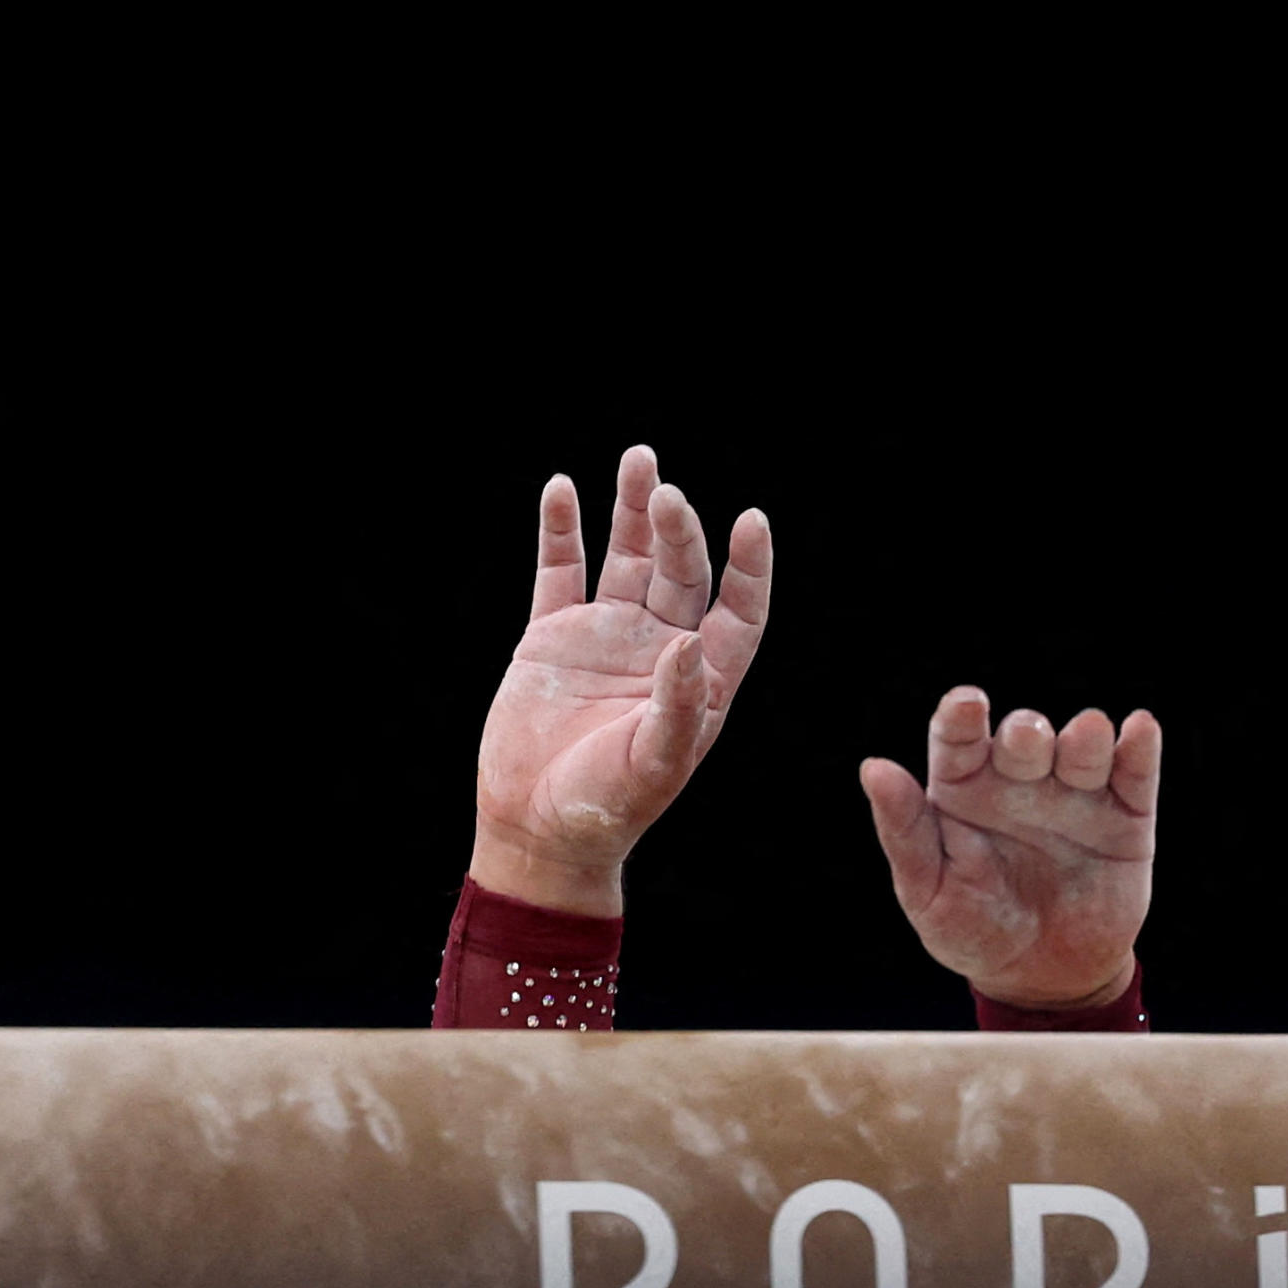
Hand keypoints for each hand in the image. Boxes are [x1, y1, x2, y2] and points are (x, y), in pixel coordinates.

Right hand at [469, 447, 772, 915]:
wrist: (537, 828)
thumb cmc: (608, 808)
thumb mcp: (654, 765)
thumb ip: (677, 705)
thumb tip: (688, 642)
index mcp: (703, 680)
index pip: (740, 610)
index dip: (750, 568)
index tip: (751, 523)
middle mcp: (660, 647)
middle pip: (681, 571)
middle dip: (678, 531)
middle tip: (668, 495)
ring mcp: (606, 635)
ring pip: (627, 557)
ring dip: (633, 509)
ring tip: (639, 459)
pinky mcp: (551, 636)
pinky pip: (561, 571)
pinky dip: (561, 530)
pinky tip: (562, 488)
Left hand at [859, 690, 1159, 1007]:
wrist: (1042, 978)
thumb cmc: (971, 930)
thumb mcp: (928, 891)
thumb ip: (904, 831)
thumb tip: (873, 767)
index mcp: (963, 789)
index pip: (959, 738)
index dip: (962, 716)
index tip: (966, 703)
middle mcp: (1019, 781)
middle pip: (1023, 737)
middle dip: (1026, 732)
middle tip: (1027, 738)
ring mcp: (1074, 795)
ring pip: (1081, 746)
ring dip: (1084, 737)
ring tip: (1085, 735)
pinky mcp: (1125, 818)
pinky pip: (1134, 774)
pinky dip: (1140, 748)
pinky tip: (1140, 728)